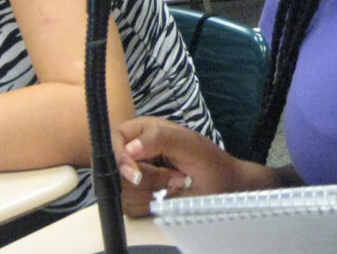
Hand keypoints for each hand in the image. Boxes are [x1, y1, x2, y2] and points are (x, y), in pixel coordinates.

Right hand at [114, 117, 245, 215]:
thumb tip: (129, 149)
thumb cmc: (211, 162)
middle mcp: (134, 152)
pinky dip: (149, 206)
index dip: (119, 158)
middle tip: (175, 177)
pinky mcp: (135, 197)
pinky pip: (128, 207)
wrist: (223, 189)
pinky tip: (167, 198)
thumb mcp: (190, 145)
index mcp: (143, 130)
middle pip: (114, 169)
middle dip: (146, 179)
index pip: (113, 139)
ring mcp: (133, 176)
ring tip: (175, 184)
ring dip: (150, 193)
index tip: (134, 173)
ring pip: (120, 190)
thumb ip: (160, 139)